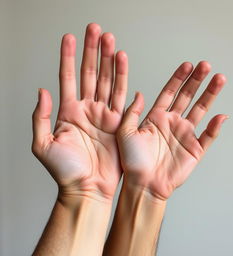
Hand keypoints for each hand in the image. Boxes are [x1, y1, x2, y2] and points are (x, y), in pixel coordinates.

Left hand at [32, 23, 127, 199]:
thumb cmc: (65, 171)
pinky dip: (123, 80)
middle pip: (90, 74)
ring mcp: (104, 115)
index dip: (68, 56)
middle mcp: (87, 109)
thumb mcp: (43, 144)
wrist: (87, 187)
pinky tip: (123, 64)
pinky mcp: (118, 122)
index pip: (68, 77)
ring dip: (109, 61)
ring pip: (107, 81)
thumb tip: (42, 91)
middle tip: (95, 30)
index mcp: (68, 112)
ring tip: (110, 41)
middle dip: (92, 51)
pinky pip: (122, 98)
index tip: (69, 37)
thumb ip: (40, 116)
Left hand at [117, 61, 226, 199]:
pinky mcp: (194, 149)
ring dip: (210, 95)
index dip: (178, 79)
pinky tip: (220, 115)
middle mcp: (172, 123)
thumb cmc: (132, 160)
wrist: (142, 183)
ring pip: (200, 110)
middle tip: (205, 66)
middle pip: (187, 97)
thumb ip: (133, 111)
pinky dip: (215, 126)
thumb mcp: (125, 131)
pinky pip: (208, 136)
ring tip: (218, 79)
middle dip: (196, 81)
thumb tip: (139, 93)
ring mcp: (184, 135)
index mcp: (156, 117)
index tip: (187, 65)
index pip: (169, 92)